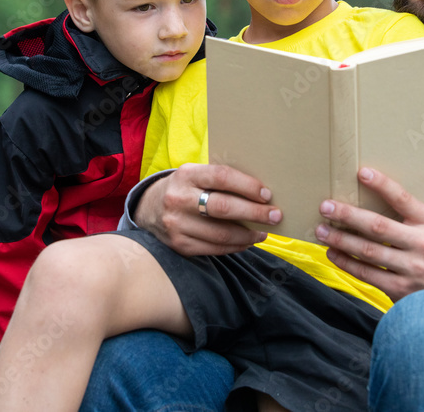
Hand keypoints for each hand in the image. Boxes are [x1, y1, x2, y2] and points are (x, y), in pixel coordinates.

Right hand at [135, 163, 281, 256]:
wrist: (148, 209)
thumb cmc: (184, 188)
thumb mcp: (195, 175)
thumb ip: (219, 180)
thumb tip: (260, 193)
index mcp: (186, 175)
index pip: (222, 177)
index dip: (247, 186)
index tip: (267, 195)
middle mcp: (179, 199)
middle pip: (224, 207)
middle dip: (255, 213)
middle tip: (275, 216)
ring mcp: (177, 224)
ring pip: (221, 234)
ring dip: (248, 235)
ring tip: (263, 232)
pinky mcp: (179, 244)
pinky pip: (214, 249)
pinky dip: (235, 247)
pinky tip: (246, 242)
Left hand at [315, 167, 423, 300]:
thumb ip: (407, 217)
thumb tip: (366, 196)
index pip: (404, 199)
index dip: (383, 185)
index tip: (362, 172)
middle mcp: (422, 245)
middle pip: (378, 227)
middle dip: (348, 215)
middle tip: (325, 206)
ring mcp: (411, 269)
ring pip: (368, 252)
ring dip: (341, 239)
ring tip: (321, 231)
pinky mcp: (399, 289)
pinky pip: (366, 273)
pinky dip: (346, 262)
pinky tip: (332, 252)